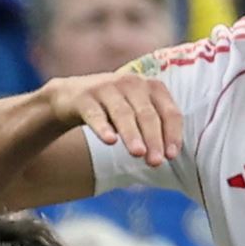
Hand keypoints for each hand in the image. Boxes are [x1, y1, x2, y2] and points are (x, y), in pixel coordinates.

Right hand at [47, 72, 182, 166]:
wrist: (72, 96)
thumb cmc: (114, 109)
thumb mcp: (137, 112)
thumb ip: (155, 128)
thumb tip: (169, 156)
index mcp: (151, 87)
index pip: (169, 112)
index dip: (172, 134)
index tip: (171, 156)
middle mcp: (132, 83)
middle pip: (147, 114)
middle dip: (153, 139)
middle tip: (155, 162)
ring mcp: (107, 88)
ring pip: (123, 114)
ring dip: (132, 134)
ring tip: (138, 153)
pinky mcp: (84, 97)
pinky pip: (95, 114)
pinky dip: (103, 127)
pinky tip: (109, 141)